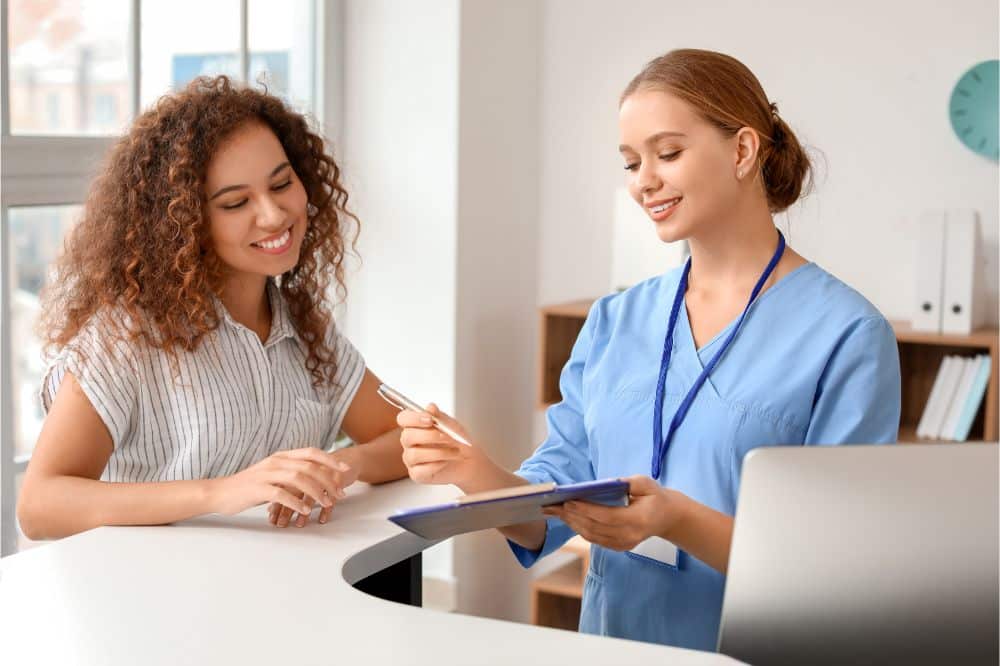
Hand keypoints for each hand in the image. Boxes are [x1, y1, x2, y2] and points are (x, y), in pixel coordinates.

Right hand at [211, 447, 352, 520]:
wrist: (220, 492)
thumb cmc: (248, 486)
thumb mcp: (272, 474)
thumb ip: (290, 472)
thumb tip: (314, 477)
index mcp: (281, 456)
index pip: (311, 452)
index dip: (330, 460)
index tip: (345, 470)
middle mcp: (276, 461)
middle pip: (309, 466)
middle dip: (328, 480)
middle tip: (339, 494)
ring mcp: (266, 474)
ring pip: (299, 478)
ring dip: (316, 492)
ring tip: (326, 503)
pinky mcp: (258, 489)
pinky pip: (282, 494)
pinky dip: (296, 502)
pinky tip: (304, 511)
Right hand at [397, 404, 487, 487]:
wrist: (469, 460)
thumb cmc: (458, 441)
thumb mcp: (452, 425)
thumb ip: (439, 416)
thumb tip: (430, 407)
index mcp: (414, 426)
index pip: (403, 418)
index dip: (414, 418)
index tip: (430, 419)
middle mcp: (409, 442)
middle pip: (407, 436)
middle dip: (430, 436)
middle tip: (447, 437)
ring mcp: (411, 459)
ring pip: (414, 454)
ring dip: (438, 452)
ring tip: (454, 451)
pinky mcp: (417, 474)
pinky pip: (420, 471)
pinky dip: (436, 465)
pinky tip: (446, 462)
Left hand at [542, 475, 687, 550]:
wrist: (668, 518)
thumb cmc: (655, 496)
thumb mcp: (646, 484)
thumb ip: (627, 483)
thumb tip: (604, 484)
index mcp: (638, 520)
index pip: (607, 516)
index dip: (586, 509)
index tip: (568, 501)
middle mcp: (630, 536)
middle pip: (595, 528)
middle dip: (572, 516)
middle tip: (553, 505)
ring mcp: (624, 544)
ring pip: (592, 536)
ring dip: (572, 523)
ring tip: (555, 511)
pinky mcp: (619, 547)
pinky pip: (595, 539)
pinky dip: (580, 528)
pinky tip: (568, 518)